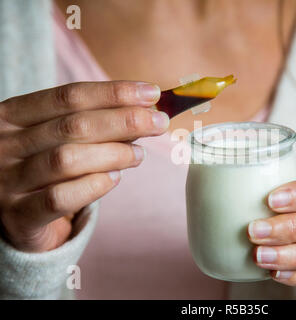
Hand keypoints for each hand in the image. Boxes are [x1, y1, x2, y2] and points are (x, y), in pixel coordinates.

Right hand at [0, 81, 167, 251]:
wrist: (13, 216)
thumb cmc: (44, 167)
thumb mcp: (59, 138)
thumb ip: (95, 124)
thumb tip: (146, 111)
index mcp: (12, 115)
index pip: (69, 96)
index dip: (114, 93)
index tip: (152, 94)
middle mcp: (4, 144)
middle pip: (73, 126)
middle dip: (124, 121)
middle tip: (159, 123)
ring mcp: (7, 181)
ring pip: (67, 160)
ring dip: (114, 154)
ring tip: (140, 155)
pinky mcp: (18, 215)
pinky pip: (60, 198)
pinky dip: (95, 185)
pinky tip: (116, 178)